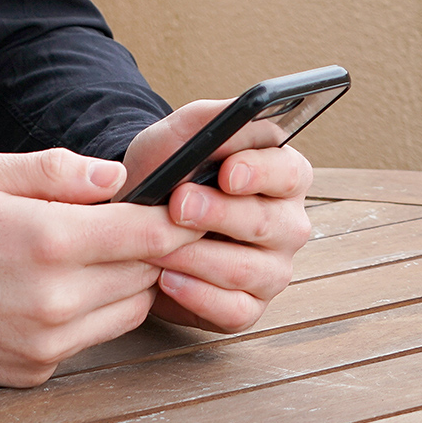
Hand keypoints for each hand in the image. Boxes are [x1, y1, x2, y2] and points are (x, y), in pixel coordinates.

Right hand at [0, 149, 196, 387]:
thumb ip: (56, 172)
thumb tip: (116, 176)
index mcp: (46, 241)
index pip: (147, 234)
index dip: (175, 218)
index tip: (184, 204)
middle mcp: (54, 300)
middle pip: (147, 274)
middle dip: (150, 247)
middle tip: (134, 222)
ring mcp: (44, 343)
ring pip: (128, 311)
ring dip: (125, 281)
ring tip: (93, 252)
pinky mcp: (33, 370)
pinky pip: (89, 340)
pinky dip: (89, 313)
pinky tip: (56, 287)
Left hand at [119, 101, 313, 332]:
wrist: (133, 214)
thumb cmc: (166, 169)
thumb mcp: (179, 134)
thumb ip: (211, 118)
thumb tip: (241, 112)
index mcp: (283, 175)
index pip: (289, 172)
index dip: (259, 172)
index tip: (226, 172)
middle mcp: (288, 225)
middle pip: (268, 223)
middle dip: (218, 214)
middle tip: (177, 204)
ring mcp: (273, 270)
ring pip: (247, 270)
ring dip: (197, 257)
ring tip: (157, 245)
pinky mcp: (249, 308)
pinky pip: (234, 311)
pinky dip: (197, 296)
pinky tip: (166, 279)